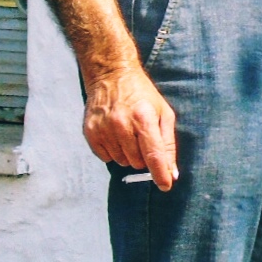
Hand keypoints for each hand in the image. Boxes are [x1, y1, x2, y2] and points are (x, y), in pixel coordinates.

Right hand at [83, 65, 178, 190]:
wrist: (111, 76)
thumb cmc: (143, 96)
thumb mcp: (163, 113)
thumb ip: (168, 144)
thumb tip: (171, 173)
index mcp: (144, 118)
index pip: (154, 155)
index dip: (160, 174)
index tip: (165, 186)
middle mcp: (122, 124)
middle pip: (138, 162)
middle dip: (144, 157)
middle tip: (142, 138)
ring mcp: (104, 129)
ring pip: (122, 162)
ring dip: (128, 154)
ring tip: (128, 133)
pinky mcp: (90, 133)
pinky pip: (106, 158)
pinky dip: (113, 151)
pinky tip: (115, 134)